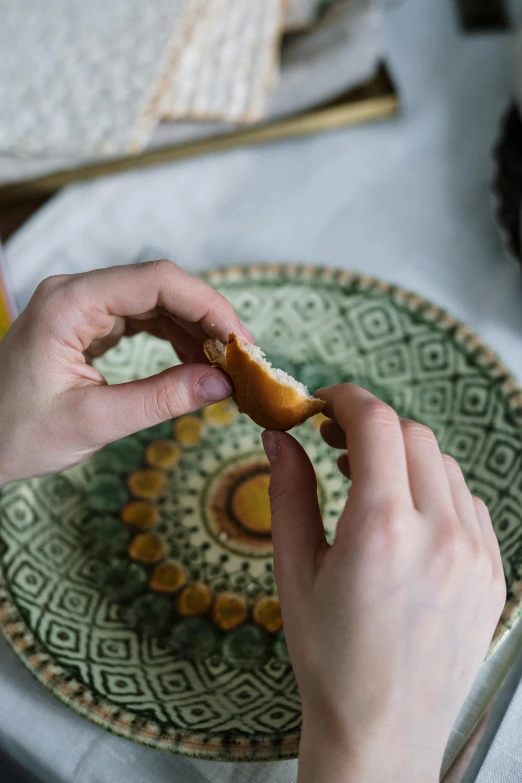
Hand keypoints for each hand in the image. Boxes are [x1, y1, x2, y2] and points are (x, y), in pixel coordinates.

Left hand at [0, 260, 249, 483]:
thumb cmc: (18, 434)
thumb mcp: (94, 421)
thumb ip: (161, 399)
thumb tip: (222, 383)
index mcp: (70, 303)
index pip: (156, 281)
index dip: (208, 306)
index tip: (240, 342)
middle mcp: (77, 293)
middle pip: (161, 286)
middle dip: (207, 319)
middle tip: (242, 359)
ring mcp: (83, 307)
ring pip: (156, 301)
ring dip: (194, 329)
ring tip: (224, 365)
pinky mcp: (88, 325)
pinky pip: (143, 320)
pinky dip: (174, 338)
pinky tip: (195, 362)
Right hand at [262, 384, 505, 782]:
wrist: (381, 731)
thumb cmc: (327, 656)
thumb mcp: (293, 569)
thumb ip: (288, 491)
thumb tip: (279, 436)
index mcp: (382, 529)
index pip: (375, 424)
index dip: (345, 399)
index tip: (322, 404)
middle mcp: (439, 534)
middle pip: (412, 435)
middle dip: (371, 425)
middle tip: (334, 440)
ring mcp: (474, 554)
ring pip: (444, 465)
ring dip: (404, 456)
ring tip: (367, 478)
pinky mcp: (492, 573)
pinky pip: (468, 503)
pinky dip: (435, 489)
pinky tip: (406, 513)